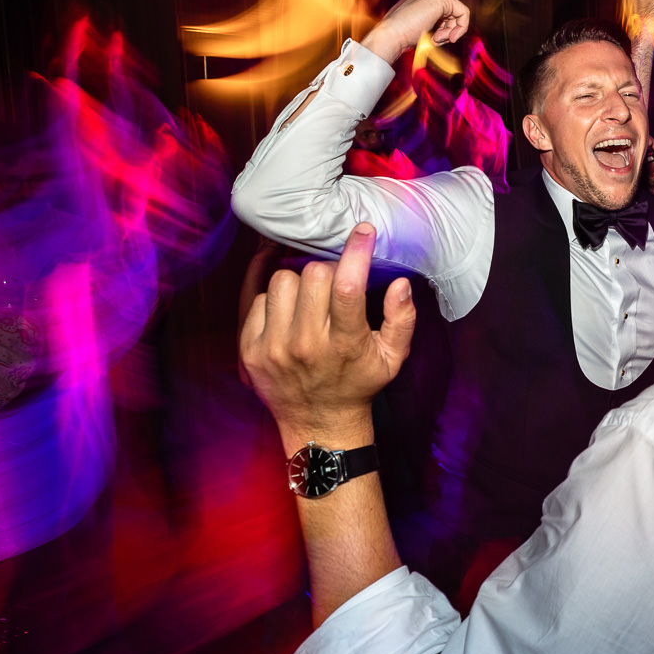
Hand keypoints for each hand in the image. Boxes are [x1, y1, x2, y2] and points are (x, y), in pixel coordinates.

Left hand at [240, 223, 415, 447]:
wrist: (319, 423)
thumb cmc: (358, 384)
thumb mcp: (392, 358)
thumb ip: (402, 320)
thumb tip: (400, 284)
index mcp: (345, 344)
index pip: (347, 287)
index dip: (356, 252)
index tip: (363, 230)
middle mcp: (307, 345)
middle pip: (313, 276)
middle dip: (328, 272)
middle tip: (335, 287)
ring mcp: (275, 348)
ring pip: (283, 281)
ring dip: (300, 284)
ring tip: (310, 303)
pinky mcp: (251, 350)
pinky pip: (259, 300)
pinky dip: (276, 303)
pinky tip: (289, 319)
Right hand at [360, 0, 470, 64]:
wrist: (390, 36)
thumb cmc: (401, 38)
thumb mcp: (420, 30)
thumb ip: (432, 26)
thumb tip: (448, 32)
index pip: (443, 14)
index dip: (444, 30)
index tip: (436, 41)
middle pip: (451, 13)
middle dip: (448, 31)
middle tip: (436, 41)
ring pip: (458, 14)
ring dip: (450, 32)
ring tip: (435, 39)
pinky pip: (463, 13)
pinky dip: (461, 28)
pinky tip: (449, 37)